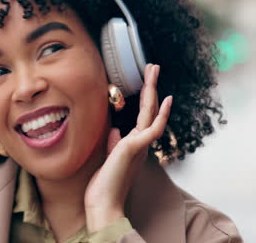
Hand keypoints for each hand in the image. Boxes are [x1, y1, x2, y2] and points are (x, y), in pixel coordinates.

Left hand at [84, 64, 172, 231]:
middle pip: (149, 109)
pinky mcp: (135, 148)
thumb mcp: (108, 157)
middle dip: (151, 86)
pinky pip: (153, 128)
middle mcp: (140, 142)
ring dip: (153, 90)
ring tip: (154, 70)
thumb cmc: (105, 183)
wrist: (103, 202)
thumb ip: (114, 142)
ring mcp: (140, 144)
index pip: (142, 115)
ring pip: (151, 112)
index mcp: (134, 143)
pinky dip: (161, 113)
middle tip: (153, 66)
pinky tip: (165, 99)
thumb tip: (116, 129)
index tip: (146, 82)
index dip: (146, 98)